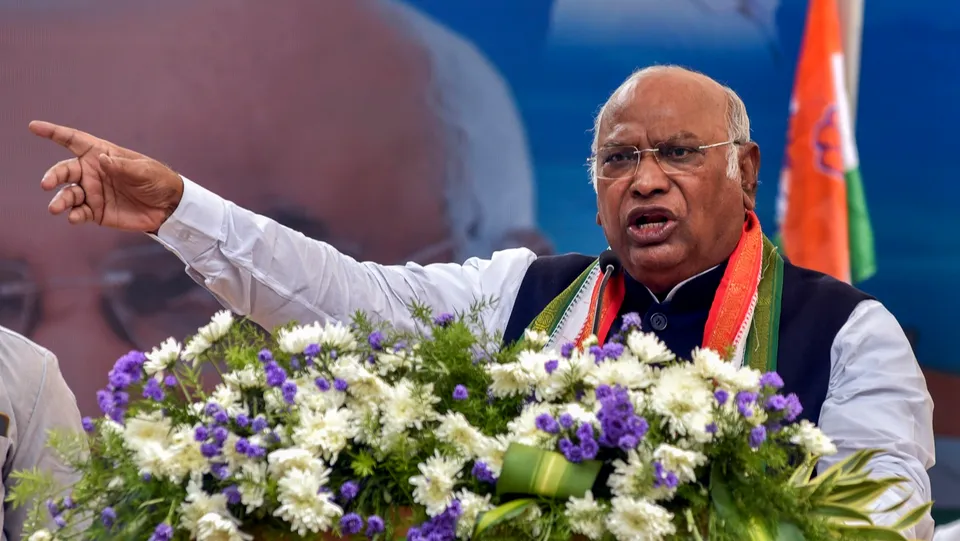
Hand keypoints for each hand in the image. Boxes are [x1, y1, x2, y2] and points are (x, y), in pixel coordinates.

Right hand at [30, 120, 184, 232]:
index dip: (53, 132)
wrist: (168, 207)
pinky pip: (79, 212)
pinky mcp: (96, 212)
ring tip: (56, 208)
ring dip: (60, 200)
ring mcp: (92, 192)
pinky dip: (74, 215)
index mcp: (101, 155)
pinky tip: (74, 217)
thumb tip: (101, 160)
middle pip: (64, 170)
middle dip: (53, 176)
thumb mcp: (144, 170)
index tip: (34, 127)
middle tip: (46, 184)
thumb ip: (122, 166)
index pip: (73, 140)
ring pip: (67, 194)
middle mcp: (91, 172)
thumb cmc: (157, 180)